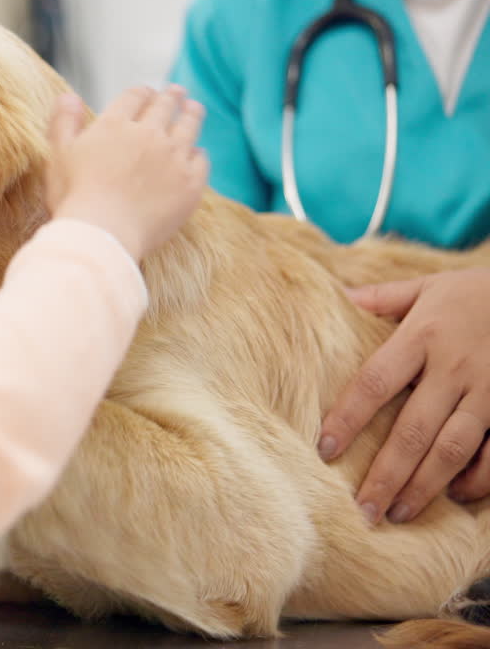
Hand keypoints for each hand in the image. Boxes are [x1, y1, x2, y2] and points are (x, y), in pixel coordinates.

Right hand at [46, 86, 208, 260]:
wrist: (102, 234)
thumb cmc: (74, 197)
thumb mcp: (59, 155)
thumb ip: (65, 122)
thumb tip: (69, 95)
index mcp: (115, 124)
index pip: (134, 97)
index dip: (142, 93)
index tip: (147, 92)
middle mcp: (149, 134)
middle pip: (165, 107)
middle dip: (171, 97)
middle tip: (177, 92)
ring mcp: (173, 158)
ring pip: (189, 126)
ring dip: (192, 114)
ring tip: (195, 109)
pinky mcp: (189, 184)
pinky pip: (201, 160)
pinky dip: (199, 154)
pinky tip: (197, 153)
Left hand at [320, 268, 489, 522]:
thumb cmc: (474, 292)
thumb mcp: (427, 287)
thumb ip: (381, 298)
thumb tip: (334, 297)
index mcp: (423, 336)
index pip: (375, 382)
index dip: (348, 418)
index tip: (325, 450)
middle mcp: (455, 367)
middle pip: (413, 429)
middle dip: (386, 474)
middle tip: (361, 511)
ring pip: (454, 448)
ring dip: (424, 486)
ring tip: (397, 514)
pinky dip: (478, 478)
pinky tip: (454, 496)